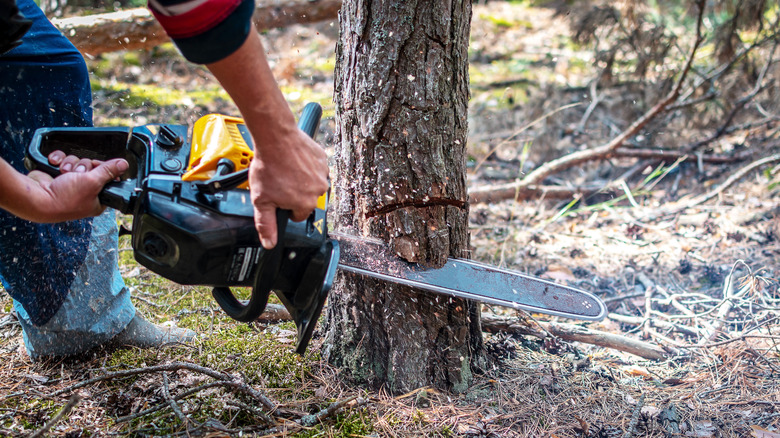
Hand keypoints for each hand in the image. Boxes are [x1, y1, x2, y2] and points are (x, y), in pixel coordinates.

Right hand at [22, 151, 127, 221]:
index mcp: (97, 199)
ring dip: (71, 164)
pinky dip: (59, 160)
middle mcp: (85, 192)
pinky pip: (63, 160)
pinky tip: (55, 165)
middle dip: (84, 166)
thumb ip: (109, 171)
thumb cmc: (64, 199)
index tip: (98, 167)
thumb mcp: (93, 182)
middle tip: (79, 173)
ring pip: (78, 162)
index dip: (104, 170)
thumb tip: (124, 165)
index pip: (108, 178)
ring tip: (64, 173)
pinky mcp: (58, 176)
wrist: (36, 198)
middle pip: (93, 168)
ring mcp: (70, 183)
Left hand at [248, 127, 328, 248]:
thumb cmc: (268, 167)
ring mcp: (322, 174)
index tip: (278, 195)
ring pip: (311, 184)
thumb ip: (266, 224)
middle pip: (306, 199)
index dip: (285, 207)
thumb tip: (270, 244)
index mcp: (305, 204)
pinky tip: (293, 161)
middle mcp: (318, 191)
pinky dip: (306, 166)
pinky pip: (316, 168)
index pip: (297, 215)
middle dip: (294, 193)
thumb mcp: (261, 200)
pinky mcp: (323, 159)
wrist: (276, 138)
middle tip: (280, 181)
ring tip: (286, 169)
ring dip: (301, 180)